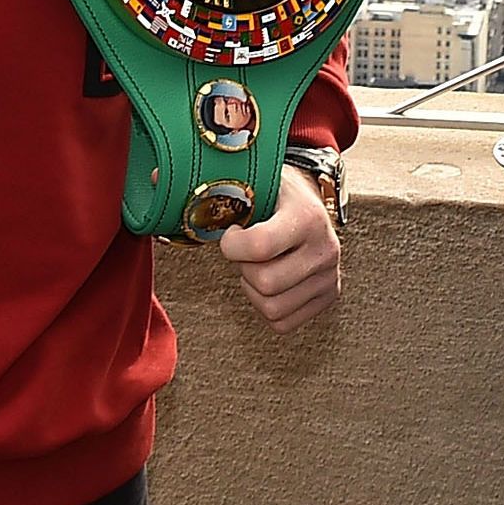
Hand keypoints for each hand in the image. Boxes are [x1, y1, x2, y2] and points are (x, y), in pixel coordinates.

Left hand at [217, 164, 341, 331]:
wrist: (309, 198)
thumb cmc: (274, 192)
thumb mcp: (255, 181)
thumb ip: (221, 188)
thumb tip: (173, 191)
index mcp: (307, 217)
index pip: (260, 246)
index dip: (233, 245)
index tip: (232, 233)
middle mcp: (325, 249)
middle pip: (266, 284)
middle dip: (244, 268)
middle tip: (245, 252)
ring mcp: (330, 276)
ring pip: (273, 309)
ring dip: (254, 290)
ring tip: (258, 266)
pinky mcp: (328, 295)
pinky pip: (283, 323)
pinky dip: (267, 307)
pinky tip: (270, 282)